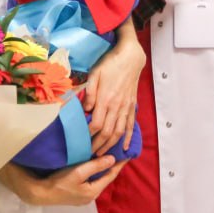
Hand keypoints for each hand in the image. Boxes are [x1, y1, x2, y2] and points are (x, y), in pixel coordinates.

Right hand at [0, 156, 124, 206]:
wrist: (40, 193)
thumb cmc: (59, 183)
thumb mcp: (78, 172)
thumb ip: (95, 166)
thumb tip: (112, 159)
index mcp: (93, 192)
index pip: (111, 176)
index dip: (119, 164)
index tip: (128, 154)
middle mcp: (90, 196)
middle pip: (105, 178)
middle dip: (112, 166)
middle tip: (119, 152)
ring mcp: (83, 195)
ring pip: (97, 179)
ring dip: (102, 168)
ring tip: (109, 156)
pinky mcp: (76, 193)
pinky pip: (89, 180)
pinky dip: (94, 171)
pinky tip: (93, 164)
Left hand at [81, 22, 143, 154]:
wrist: (131, 57)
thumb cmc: (110, 64)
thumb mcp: (95, 74)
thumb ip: (89, 92)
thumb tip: (85, 109)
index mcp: (106, 99)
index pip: (96, 123)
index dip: (88, 135)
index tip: (81, 142)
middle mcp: (117, 106)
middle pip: (107, 132)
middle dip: (97, 145)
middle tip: (89, 154)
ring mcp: (126, 107)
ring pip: (119, 132)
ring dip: (110, 145)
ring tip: (102, 154)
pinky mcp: (132, 106)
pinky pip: (131, 125)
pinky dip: (128, 138)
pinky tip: (125, 147)